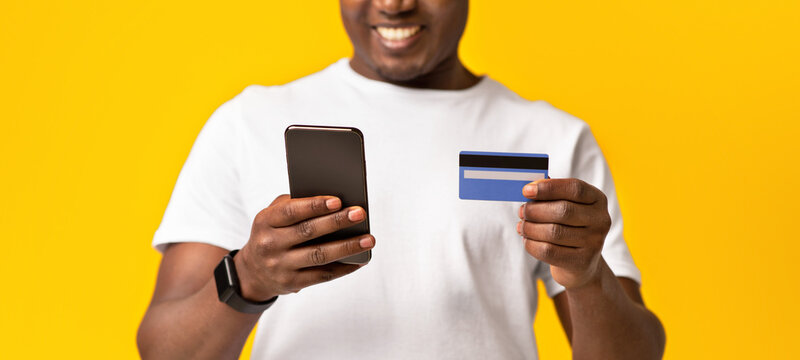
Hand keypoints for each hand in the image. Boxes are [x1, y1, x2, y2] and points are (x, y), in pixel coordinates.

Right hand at [234, 194, 373, 300]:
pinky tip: (361, 260)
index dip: (314, 205)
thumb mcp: (272, 216)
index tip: (337, 200)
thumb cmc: (272, 233)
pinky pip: (322, 275)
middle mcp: (270, 244)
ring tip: (369, 239)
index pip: (290, 211)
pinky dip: (344, 267)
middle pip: (308, 232)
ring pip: (319, 255)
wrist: (252, 272)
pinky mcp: (291, 283)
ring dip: (347, 247)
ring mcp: (280, 266)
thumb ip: (295, 204)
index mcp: (265, 221)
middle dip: (337, 222)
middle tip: (360, 213)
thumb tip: (334, 203)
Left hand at [517, 178, 610, 288]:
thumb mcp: (566, 207)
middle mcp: (600, 220)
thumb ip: (552, 195)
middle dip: (535, 210)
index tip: (526, 190)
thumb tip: (530, 188)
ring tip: (522, 227)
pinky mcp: (582, 261)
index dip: (549, 188)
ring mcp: (594, 242)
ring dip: (530, 228)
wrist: (581, 263)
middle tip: (522, 211)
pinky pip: (548, 251)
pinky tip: (527, 240)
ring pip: (553, 232)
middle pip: (563, 210)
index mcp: (597, 199)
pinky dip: (532, 244)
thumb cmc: (568, 227)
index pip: (575, 188)